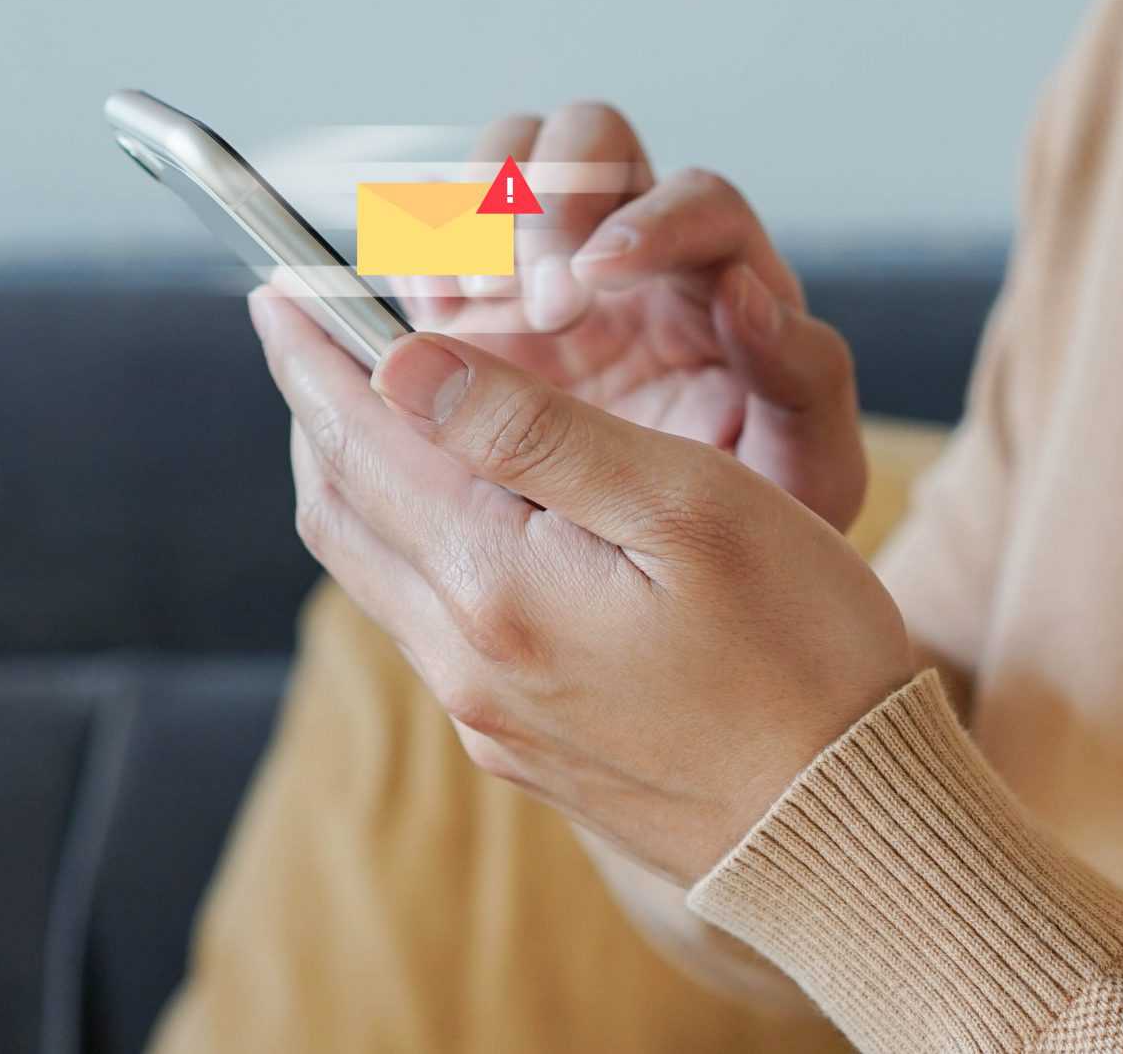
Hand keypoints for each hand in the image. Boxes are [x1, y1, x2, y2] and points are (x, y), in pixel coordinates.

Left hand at [249, 291, 915, 882]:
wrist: (843, 835)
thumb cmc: (801, 656)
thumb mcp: (686, 507)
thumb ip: (537, 432)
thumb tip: (404, 363)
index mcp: (497, 586)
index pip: (362, 443)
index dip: (316, 356)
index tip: (279, 287)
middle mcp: (466, 661)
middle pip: (342, 512)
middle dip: (316, 412)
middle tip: (308, 332)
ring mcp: (487, 715)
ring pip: (376, 572)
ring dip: (358, 479)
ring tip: (371, 405)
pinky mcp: (521, 746)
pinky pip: (425, 625)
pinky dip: (410, 542)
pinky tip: (454, 511)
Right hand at [393, 103, 865, 528]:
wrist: (682, 587)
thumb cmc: (764, 529)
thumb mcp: (809, 471)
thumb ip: (800, 380)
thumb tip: (744, 292)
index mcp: (724, 281)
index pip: (698, 200)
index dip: (651, 220)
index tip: (602, 272)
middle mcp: (632, 251)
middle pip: (587, 140)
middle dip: (548, 199)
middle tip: (533, 300)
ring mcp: (542, 272)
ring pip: (501, 165)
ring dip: (472, 213)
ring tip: (465, 306)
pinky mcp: (469, 315)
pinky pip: (429, 241)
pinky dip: (413, 262)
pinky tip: (417, 330)